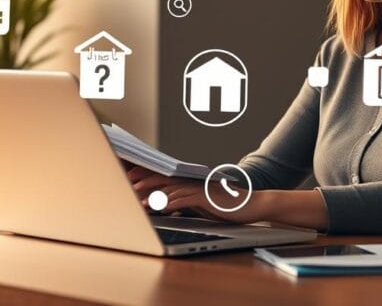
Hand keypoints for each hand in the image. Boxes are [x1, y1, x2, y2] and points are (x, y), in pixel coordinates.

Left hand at [126, 164, 269, 224]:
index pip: (165, 176)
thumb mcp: (201, 204)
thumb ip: (183, 203)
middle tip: (129, 184)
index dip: (147, 175)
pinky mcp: (207, 197)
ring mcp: (200, 188)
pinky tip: (161, 207)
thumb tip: (165, 206)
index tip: (131, 179)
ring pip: (172, 189)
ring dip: (154, 194)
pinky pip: (185, 199)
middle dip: (145, 180)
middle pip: (165, 178)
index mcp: (191, 182)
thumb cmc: (226, 206)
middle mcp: (193, 182)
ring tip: (140, 200)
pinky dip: (171, 202)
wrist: (252, 205)